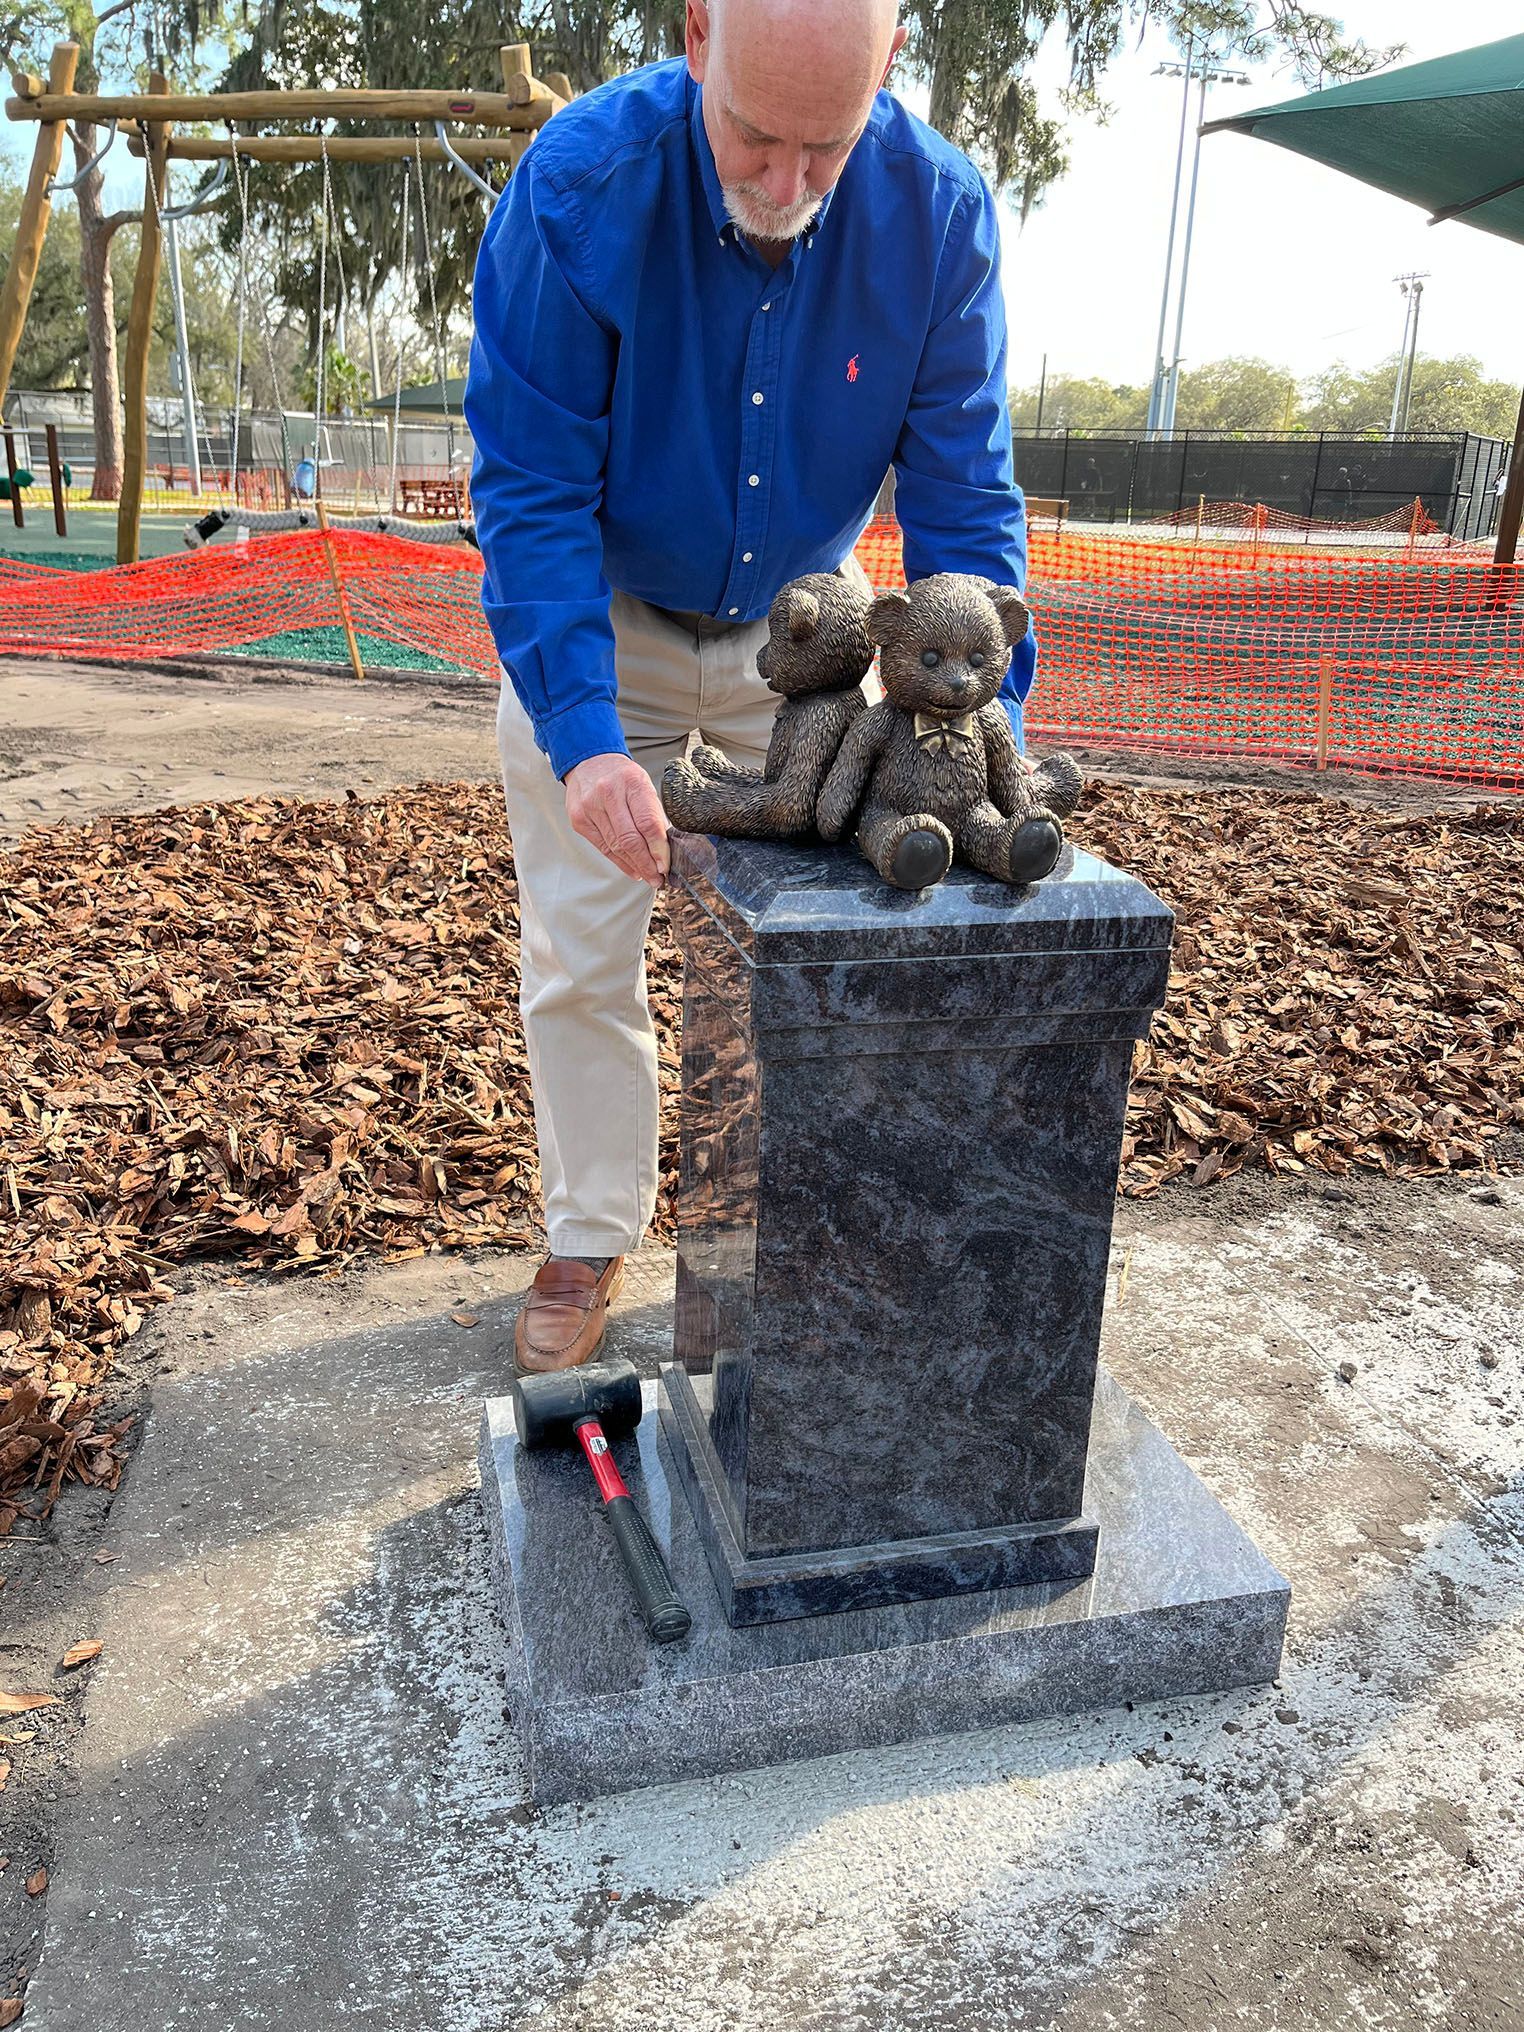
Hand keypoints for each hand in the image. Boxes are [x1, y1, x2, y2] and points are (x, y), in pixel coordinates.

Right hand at [564, 752, 670, 888]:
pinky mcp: (579, 820)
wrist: (589, 761)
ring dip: (634, 866)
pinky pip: (602, 847)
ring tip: (647, 876)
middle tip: (658, 879)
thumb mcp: (643, 784)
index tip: (666, 865)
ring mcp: (590, 807)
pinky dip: (619, 862)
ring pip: (616, 846)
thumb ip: (653, 813)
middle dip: (647, 864)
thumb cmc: (622, 776)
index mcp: (632, 782)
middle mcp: (609, 794)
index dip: (659, 849)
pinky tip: (631, 868)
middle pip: (631, 839)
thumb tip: (665, 848)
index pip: (648, 824)